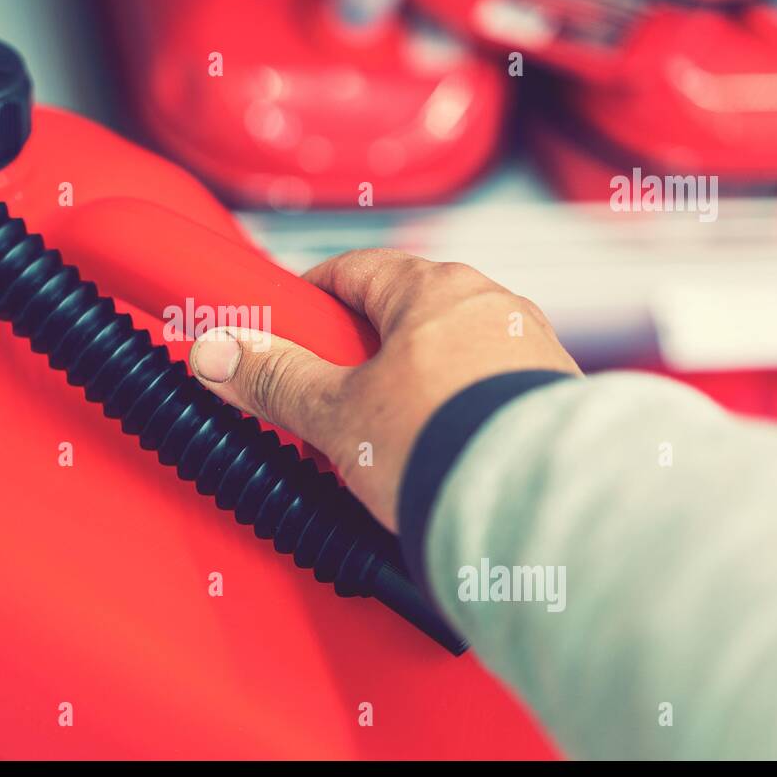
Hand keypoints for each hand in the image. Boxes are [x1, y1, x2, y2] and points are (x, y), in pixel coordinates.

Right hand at [188, 249, 579, 530]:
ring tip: (385, 439)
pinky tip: (440, 455)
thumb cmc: (450, 446)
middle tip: (327, 395)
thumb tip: (220, 353)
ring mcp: (530, 353)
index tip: (289, 322)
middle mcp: (491, 308)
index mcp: (435, 289)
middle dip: (361, 352)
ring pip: (452, 353)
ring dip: (414, 385)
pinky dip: (459, 413)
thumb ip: (275, 379)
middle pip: (405, 313)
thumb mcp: (337, 414)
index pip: (356, 269)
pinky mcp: (555, 401)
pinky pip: (491, 392)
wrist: (541, 507)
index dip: (312, 295)